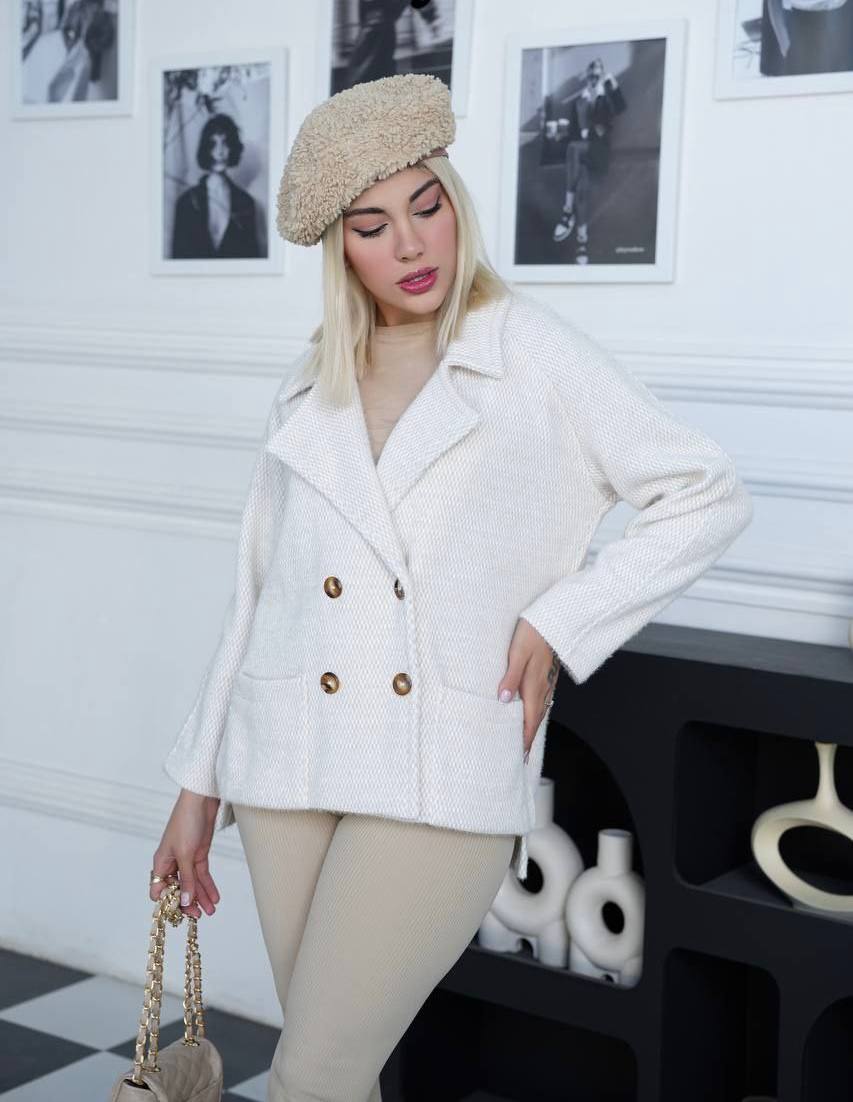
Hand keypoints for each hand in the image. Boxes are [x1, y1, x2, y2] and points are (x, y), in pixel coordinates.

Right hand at [150, 790, 220, 918]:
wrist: (202, 800)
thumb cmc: (186, 821)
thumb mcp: (186, 854)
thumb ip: (187, 879)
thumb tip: (184, 902)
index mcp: (161, 862)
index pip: (159, 890)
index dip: (167, 902)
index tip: (178, 914)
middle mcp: (172, 863)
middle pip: (177, 889)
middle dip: (187, 903)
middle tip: (199, 916)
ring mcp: (187, 859)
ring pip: (192, 884)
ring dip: (200, 897)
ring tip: (211, 912)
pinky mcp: (199, 854)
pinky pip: (202, 875)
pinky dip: (208, 886)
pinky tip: (214, 898)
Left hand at [498, 618, 558, 761]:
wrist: (555, 620)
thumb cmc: (533, 633)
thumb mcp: (517, 653)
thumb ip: (511, 677)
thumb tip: (503, 700)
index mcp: (534, 686)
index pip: (528, 720)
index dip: (523, 739)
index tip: (519, 756)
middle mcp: (543, 688)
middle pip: (534, 720)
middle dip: (527, 738)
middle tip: (520, 756)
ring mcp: (547, 683)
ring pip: (539, 711)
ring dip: (531, 727)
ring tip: (524, 740)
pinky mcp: (547, 676)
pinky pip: (542, 701)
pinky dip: (535, 713)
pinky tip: (531, 713)